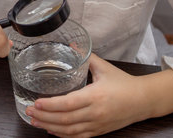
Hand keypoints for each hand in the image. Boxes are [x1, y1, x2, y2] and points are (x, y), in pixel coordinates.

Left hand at [25, 53, 148, 136]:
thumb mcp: (104, 67)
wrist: (143, 100)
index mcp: (95, 96)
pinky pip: (77, 136)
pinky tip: (51, 130)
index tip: (36, 103)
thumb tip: (72, 44)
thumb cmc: (124, 83)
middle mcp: (95, 113)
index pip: (68, 104)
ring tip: (35, 121)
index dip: (50, 105)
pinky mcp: (99, 131)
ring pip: (69, 130)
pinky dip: (63, 135)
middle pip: (64, 119)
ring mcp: (97, 124)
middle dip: (44, 117)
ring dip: (50, 127)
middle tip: (29, 112)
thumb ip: (86, 56)